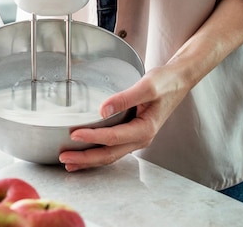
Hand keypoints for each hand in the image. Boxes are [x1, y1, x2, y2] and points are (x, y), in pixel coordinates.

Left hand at [59, 63, 189, 171]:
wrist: (178, 80)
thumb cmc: (166, 82)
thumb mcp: (147, 86)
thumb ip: (125, 97)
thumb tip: (103, 109)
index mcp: (145, 129)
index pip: (113, 138)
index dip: (92, 137)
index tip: (74, 134)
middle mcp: (141, 138)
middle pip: (109, 154)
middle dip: (86, 158)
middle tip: (64, 158)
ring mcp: (137, 137)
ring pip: (110, 154)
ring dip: (89, 159)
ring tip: (69, 162)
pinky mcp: (133, 133)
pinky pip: (113, 147)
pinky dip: (97, 152)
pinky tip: (85, 152)